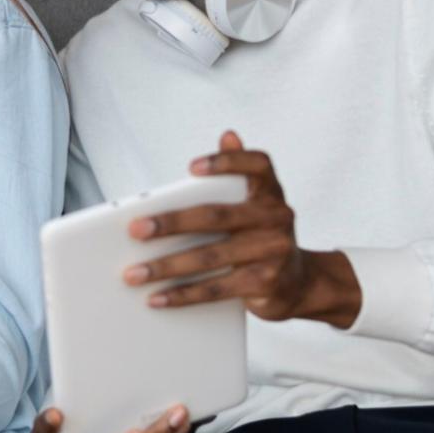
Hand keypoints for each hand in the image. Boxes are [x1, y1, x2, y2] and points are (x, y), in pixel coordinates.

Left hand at [124, 131, 361, 326]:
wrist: (300, 283)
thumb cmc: (261, 236)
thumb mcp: (254, 204)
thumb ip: (236, 174)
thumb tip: (228, 134)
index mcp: (270, 193)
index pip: (257, 166)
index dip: (227, 162)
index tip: (191, 167)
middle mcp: (277, 218)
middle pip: (216, 216)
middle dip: (170, 223)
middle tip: (134, 230)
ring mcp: (274, 252)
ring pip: (210, 257)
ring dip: (166, 267)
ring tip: (133, 273)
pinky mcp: (267, 284)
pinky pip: (216, 289)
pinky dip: (182, 295)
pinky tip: (156, 298)